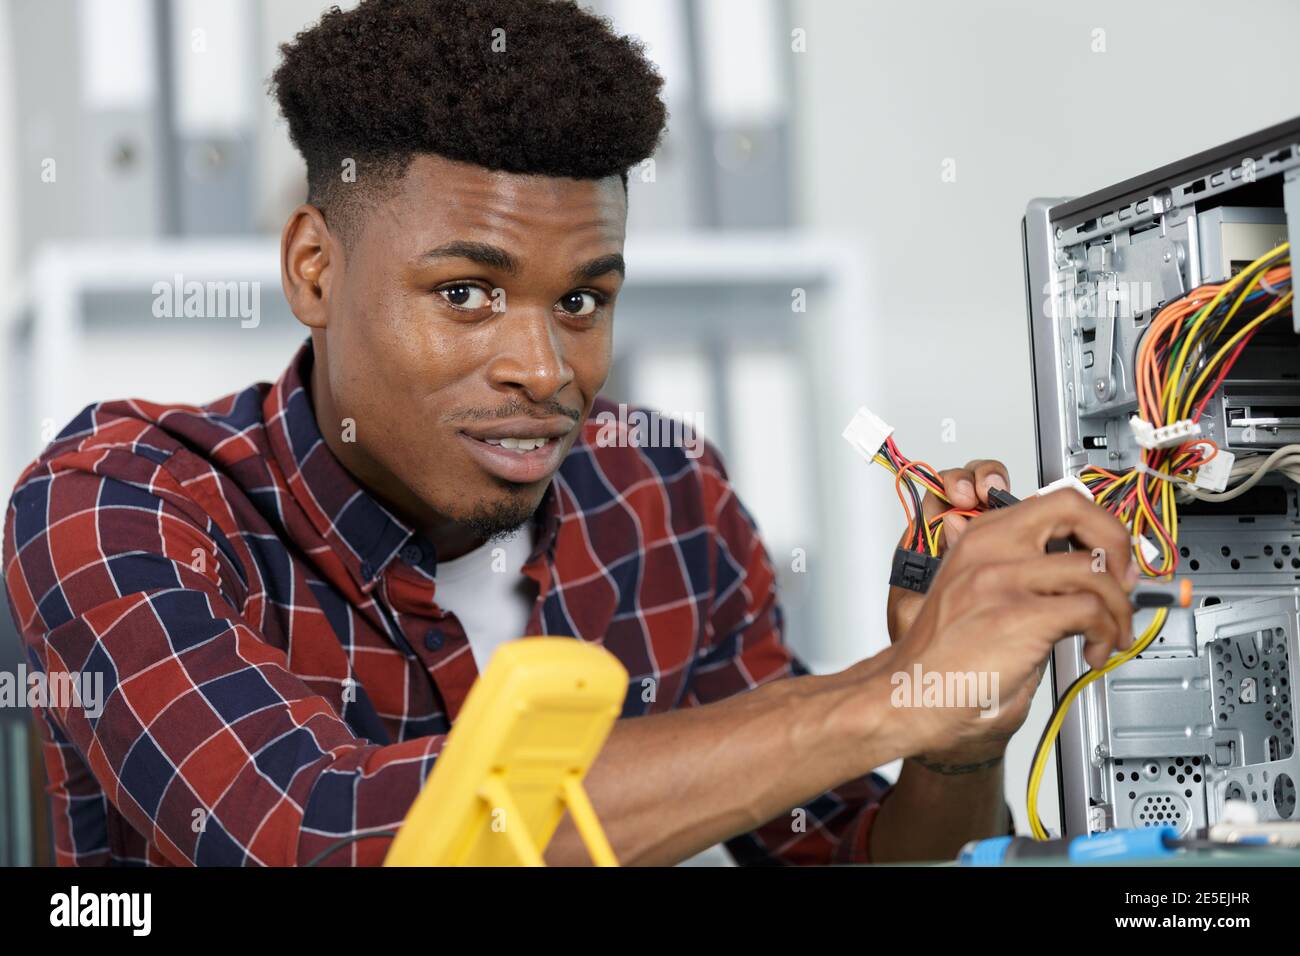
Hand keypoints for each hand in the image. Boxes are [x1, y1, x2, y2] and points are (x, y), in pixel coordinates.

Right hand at [875, 489, 1137, 764]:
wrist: (908, 695)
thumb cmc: (943, 656)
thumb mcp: (977, 594)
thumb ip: (1022, 572)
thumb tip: (1088, 570)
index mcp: (980, 537)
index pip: (1055, 500)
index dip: (1096, 525)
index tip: (1110, 557)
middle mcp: (990, 548)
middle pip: (1078, 511)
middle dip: (1119, 545)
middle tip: (1125, 582)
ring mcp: (1002, 579)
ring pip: (1097, 570)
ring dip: (1119, 610)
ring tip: (1110, 636)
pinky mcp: (1018, 616)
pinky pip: (1092, 611)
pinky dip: (1107, 635)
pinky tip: (1094, 653)